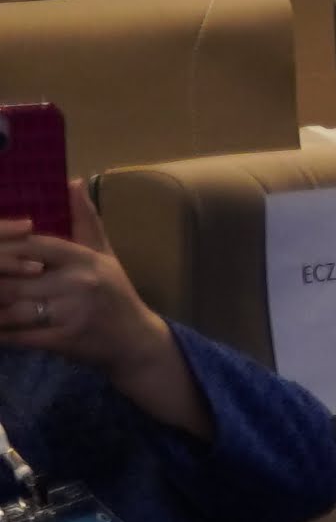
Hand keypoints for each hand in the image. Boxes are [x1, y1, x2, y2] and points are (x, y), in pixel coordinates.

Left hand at [0, 216, 187, 416]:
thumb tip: (73, 181)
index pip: (31, 246)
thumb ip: (85, 219)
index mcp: (84, 258)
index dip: (2, 247)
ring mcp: (71, 313)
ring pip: (12, 310)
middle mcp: (78, 283)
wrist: (136, 340)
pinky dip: (2, 335)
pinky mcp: (64, 340)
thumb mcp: (105, 253)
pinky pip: (19, 336)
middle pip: (13, 280)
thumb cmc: (116, 293)